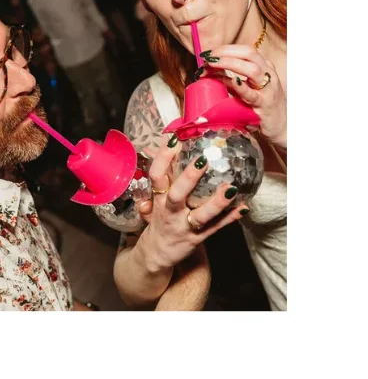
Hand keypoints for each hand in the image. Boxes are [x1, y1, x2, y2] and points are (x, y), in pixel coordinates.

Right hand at [135, 139, 246, 272]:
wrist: (157, 252)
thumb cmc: (158, 217)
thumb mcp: (154, 195)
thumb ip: (158, 173)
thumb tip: (150, 148)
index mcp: (158, 197)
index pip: (156, 175)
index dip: (162, 158)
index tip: (174, 141)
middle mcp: (170, 211)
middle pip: (177, 194)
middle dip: (189, 177)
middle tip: (203, 160)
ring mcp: (185, 225)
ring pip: (201, 215)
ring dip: (217, 202)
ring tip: (230, 188)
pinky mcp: (198, 238)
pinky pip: (216, 227)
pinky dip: (230, 218)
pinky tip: (244, 208)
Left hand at [200, 43, 286, 147]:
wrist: (282, 128)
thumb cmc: (261, 105)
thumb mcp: (249, 86)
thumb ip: (232, 76)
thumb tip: (207, 68)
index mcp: (264, 67)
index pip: (245, 50)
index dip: (225, 49)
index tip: (208, 53)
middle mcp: (268, 75)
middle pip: (249, 54)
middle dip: (225, 52)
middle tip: (207, 58)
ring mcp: (268, 90)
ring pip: (252, 69)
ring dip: (228, 64)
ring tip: (210, 66)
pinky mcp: (265, 106)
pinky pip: (251, 94)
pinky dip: (238, 86)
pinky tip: (229, 82)